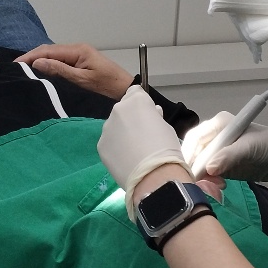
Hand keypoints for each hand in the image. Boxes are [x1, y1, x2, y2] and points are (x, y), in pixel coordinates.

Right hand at [17, 42, 132, 100]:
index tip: (15, 65)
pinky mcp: (81, 61)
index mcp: (77, 50)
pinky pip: (60, 59)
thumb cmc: (106, 86)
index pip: (48, 51)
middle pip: (49, 50)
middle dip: (32, 57)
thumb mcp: (81, 80)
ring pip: (54, 54)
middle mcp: (77, 48)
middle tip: (16, 68)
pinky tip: (40, 70)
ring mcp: (79, 54)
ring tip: (24, 70)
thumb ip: (59, 70)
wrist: (125, 89)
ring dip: (39, 60)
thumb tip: (37, 62)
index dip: (30, 56)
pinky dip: (48, 63)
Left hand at [97, 85, 189, 216]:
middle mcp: (118, 110)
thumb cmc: (166, 148)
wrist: (153, 176)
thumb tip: (151, 114)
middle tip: (142, 135)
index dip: (142, 103)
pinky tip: (126, 159)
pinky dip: (116, 147)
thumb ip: (154, 117)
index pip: (135, 92)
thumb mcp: (166, 127)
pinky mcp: (101, 145)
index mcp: (137, 101)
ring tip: (134, 151)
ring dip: (122, 133)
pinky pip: (109, 142)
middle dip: (131, 118)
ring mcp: (107, 128)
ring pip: (114, 126)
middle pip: (123, 109)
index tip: (148, 114)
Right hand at [183, 112, 267, 194]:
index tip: (188, 172)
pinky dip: (210, 183)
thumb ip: (229, 157)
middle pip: (194, 154)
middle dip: (196, 170)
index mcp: (219, 124)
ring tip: (215, 187)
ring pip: (200, 167)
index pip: (194, 138)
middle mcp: (216, 137)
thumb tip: (208, 168)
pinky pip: (209, 176)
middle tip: (202, 184)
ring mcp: (219, 153)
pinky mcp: (224, 168)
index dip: (189, 154)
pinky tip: (218, 188)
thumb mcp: (252, 148)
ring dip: (203, 179)